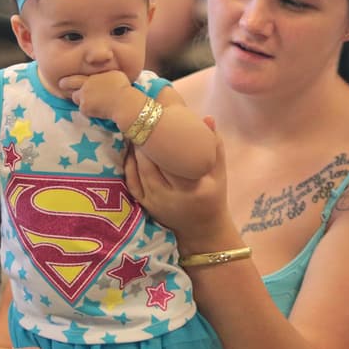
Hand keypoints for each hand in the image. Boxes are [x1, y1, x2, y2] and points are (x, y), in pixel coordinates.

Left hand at [59, 71, 132, 119]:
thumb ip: (103, 75)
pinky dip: (88, 109)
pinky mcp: (85, 110)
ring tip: (91, 101)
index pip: (73, 79)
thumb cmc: (122, 88)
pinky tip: (97, 108)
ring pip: (77, 100)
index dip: (66, 81)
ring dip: (81, 100)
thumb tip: (101, 76)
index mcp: (91, 78)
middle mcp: (84, 88)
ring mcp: (84, 99)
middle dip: (68, 89)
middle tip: (68, 90)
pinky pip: (83, 109)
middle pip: (71, 89)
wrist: (124, 103)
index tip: (61, 82)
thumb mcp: (113, 74)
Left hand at [125, 117, 231, 244]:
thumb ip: (214, 146)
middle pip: (150, 164)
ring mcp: (155, 203)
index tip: (158, 119)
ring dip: (134, 150)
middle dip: (143, 141)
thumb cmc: (213, 197)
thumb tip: (207, 118)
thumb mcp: (219, 174)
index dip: (161, 139)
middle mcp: (170, 197)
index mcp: (193, 188)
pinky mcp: (145, 206)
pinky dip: (129, 165)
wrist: (202, 230)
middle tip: (141, 119)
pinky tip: (131, 150)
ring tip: (135, 130)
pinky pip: (131, 182)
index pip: (172, 159)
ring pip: (138, 171)